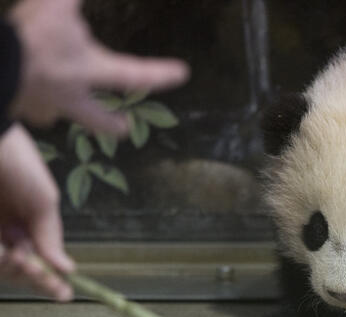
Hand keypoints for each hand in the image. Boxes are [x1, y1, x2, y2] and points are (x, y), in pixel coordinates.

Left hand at [0, 124, 74, 300]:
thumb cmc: (19, 166)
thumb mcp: (44, 200)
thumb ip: (51, 235)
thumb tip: (67, 267)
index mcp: (32, 226)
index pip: (44, 259)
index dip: (54, 279)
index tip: (65, 295)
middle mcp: (11, 233)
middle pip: (24, 270)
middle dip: (33, 275)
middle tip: (33, 267)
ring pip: (4, 268)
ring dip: (12, 268)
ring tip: (12, 253)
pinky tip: (3, 250)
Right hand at [7, 0, 188, 134]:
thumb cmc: (31, 37)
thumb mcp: (57, 6)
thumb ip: (73, 3)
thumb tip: (80, 5)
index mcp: (89, 71)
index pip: (134, 74)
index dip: (160, 74)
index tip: (183, 74)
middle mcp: (70, 96)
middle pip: (96, 119)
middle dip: (110, 124)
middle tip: (124, 129)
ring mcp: (42, 106)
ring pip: (59, 114)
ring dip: (64, 110)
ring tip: (60, 108)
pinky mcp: (17, 107)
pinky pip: (26, 106)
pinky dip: (27, 98)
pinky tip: (25, 92)